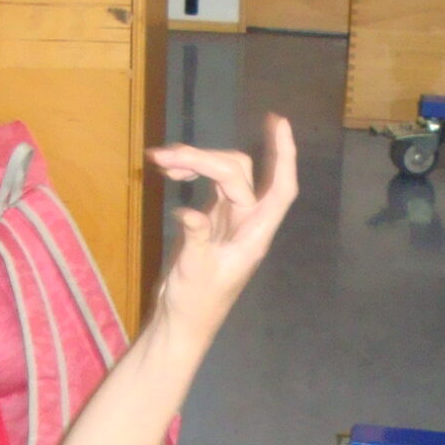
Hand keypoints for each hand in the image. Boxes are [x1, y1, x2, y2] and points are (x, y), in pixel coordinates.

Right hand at [146, 116, 297, 338]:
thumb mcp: (195, 273)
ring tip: (161, 161)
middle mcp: (247, 223)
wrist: (181, 323)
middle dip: (205, 157)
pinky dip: (191, 173)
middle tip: (164, 156)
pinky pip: (208, 185)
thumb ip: (196, 240)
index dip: (283, 155)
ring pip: (223, 174)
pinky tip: (171, 174)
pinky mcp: (212, 220)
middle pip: (239, 173)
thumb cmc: (196, 306)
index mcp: (255, 236)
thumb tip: (188, 212)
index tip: (279, 122)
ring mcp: (230, 219)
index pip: (280, 190)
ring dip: (195, 161)